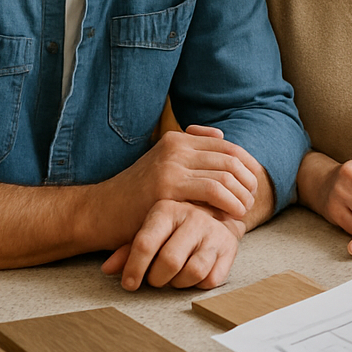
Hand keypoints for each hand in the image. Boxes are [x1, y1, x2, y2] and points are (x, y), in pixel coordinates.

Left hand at [101, 199, 240, 289]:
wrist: (214, 212)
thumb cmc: (173, 226)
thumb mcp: (148, 230)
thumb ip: (127, 249)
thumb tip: (108, 269)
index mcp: (167, 208)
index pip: (145, 243)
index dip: (134, 269)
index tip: (129, 283)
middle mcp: (193, 216)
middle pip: (169, 261)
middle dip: (157, 279)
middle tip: (155, 279)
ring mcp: (214, 231)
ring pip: (193, 272)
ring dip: (178, 283)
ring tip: (173, 277)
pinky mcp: (230, 248)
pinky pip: (211, 279)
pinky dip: (198, 285)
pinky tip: (192, 276)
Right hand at [105, 125, 261, 227]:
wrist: (99, 212)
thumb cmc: (135, 195)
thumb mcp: (162, 165)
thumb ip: (190, 149)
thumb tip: (220, 135)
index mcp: (177, 140)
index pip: (229, 146)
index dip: (247, 166)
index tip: (252, 185)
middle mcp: (175, 148)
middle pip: (231, 159)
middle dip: (248, 181)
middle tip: (252, 199)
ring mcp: (171, 166)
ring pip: (225, 174)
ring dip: (242, 194)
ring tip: (244, 210)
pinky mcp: (167, 188)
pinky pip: (212, 190)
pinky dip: (229, 203)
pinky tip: (233, 216)